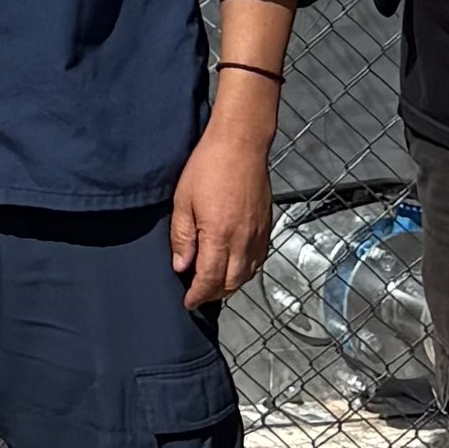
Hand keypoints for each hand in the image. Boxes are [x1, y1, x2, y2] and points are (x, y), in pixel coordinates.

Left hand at [167, 111, 274, 310]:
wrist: (241, 144)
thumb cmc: (208, 167)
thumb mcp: (183, 201)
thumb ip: (182, 237)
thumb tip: (181, 266)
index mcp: (220, 236)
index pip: (210, 279)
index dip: (198, 295)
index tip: (188, 302)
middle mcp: (244, 241)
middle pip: (231, 283)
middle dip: (214, 294)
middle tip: (198, 295)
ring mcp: (258, 234)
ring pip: (248, 274)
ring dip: (231, 285)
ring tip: (214, 285)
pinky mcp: (267, 226)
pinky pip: (259, 260)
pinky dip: (246, 271)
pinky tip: (235, 267)